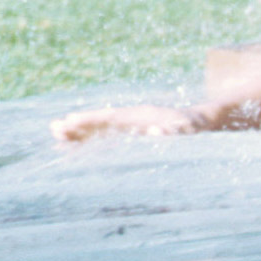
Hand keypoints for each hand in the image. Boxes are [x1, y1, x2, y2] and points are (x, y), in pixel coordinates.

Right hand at [52, 104, 211, 142]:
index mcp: (144, 115)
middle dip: (78, 124)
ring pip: (102, 127)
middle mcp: (135, 117)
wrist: (208, 120)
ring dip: (81, 130)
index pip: (112, 117)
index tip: (70, 122)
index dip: (91, 120)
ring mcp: (133, 124)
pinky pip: (109, 135)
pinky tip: (76, 144)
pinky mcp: (135, 132)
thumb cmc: (200, 127)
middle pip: (101, 120)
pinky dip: (92, 138)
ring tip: (55, 133)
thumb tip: (158, 133)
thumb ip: (178, 131)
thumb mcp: (193, 129)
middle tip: (52, 128)